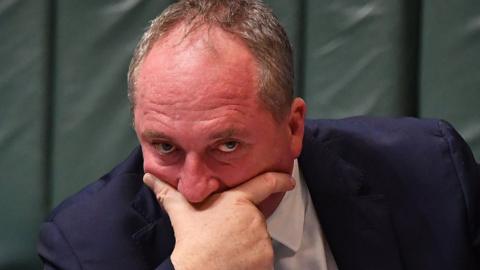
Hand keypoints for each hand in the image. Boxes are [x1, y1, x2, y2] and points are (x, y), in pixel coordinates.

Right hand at [143, 172, 294, 269]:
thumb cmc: (191, 243)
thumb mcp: (181, 213)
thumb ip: (168, 193)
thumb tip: (149, 178)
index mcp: (238, 201)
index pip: (265, 183)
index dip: (279, 179)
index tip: (288, 180)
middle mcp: (254, 217)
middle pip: (254, 218)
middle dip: (244, 224)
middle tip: (224, 235)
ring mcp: (262, 239)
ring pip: (258, 238)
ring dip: (247, 243)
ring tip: (228, 250)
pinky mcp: (266, 259)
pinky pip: (262, 256)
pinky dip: (252, 259)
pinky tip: (236, 261)